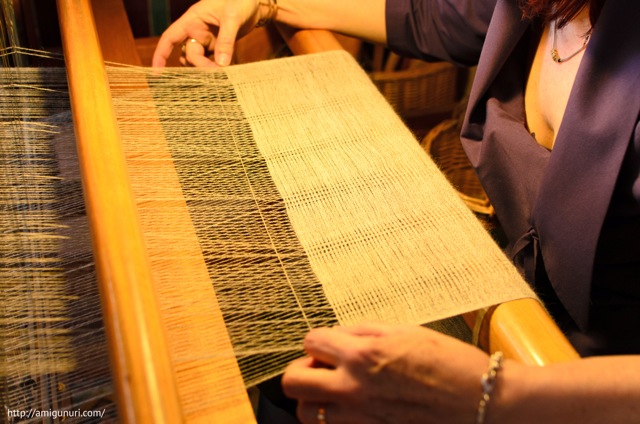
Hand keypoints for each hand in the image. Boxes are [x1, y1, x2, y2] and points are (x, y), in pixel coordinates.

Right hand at [152, 0, 260, 67]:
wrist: (256, 3)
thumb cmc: (240, 1)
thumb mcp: (232, 18)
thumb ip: (226, 41)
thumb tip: (220, 64)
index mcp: (192, 20)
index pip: (170, 37)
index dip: (161, 53)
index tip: (156, 71)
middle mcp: (196, 31)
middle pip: (189, 54)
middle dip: (200, 65)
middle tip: (218, 71)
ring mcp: (207, 41)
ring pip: (198, 61)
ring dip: (206, 68)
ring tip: (222, 72)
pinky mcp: (217, 48)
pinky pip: (211, 62)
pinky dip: (216, 68)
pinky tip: (227, 69)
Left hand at [282, 323, 490, 423]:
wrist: (482, 402)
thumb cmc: (451, 363)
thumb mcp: (406, 332)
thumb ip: (365, 333)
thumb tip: (338, 335)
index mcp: (362, 355)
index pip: (310, 342)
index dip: (318, 342)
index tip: (328, 346)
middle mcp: (354, 388)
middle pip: (294, 383)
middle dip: (302, 371)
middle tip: (320, 369)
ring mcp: (360, 418)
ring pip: (307, 413)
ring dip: (314, 399)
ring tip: (334, 391)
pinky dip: (334, 419)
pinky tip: (353, 408)